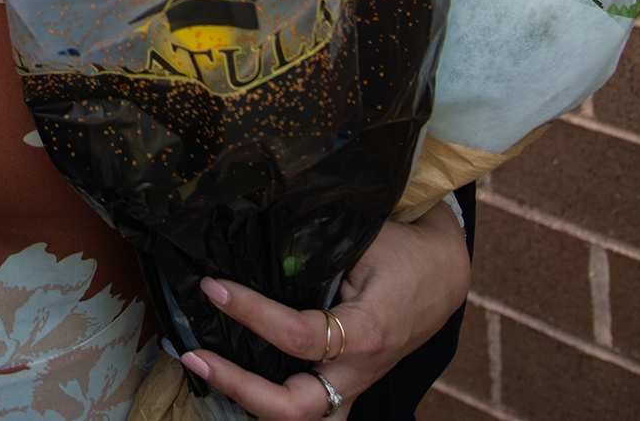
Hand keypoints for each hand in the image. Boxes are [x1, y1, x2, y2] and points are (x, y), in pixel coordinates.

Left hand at [180, 208, 470, 418]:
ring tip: (207, 370)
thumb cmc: (402, 252)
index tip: (212, 287)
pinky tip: (234, 381)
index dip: (250, 313)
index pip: (297, 336)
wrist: (443, 275)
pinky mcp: (348, 388)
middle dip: (240, 387)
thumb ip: (314, 249)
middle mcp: (358, 372)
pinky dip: (272, 406)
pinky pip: (311, 415)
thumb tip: (251, 237)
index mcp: (366, 334)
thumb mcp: (365, 240)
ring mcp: (354, 387)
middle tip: (196, 355)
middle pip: (295, 408)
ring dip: (252, 404)